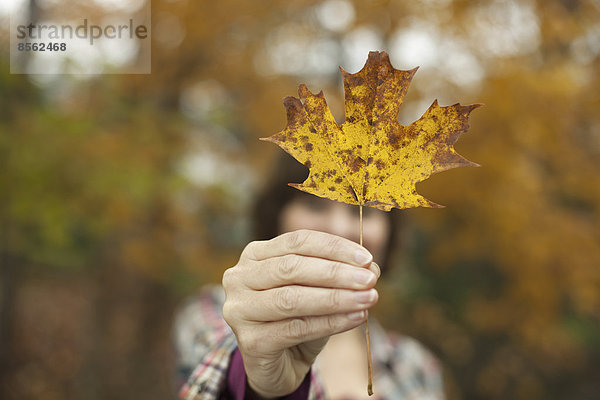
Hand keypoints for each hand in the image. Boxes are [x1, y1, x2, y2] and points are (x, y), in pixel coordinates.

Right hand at [222, 229, 379, 397]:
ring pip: (292, 298)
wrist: (278, 364)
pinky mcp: (250, 341)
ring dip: (336, 298)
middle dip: (336, 272)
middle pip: (292, 267)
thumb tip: (371, 267)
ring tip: (368, 299)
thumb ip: (340, 274)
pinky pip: (296, 328)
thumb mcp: (318, 290)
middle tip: (370, 280)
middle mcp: (239, 278)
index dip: (334, 247)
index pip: (297, 241)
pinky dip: (330, 322)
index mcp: (255, 254)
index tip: (367, 259)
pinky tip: (355, 318)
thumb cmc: (298, 317)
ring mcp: (240, 309)